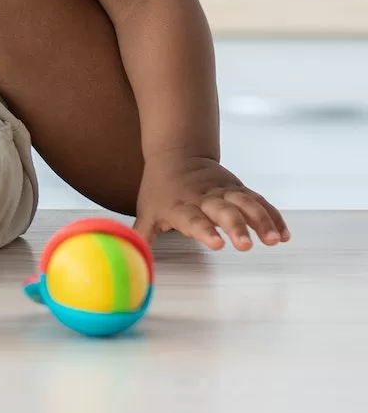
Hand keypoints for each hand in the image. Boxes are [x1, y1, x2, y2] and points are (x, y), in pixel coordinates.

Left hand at [134, 154, 289, 250]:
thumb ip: (141, 235)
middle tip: (246, 246)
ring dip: (261, 221)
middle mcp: (204, 197)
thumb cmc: (160, 190)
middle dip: (235, 227)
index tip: (217, 244)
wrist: (176, 154)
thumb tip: (129, 258)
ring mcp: (224, 191)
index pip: (192, 218)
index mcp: (180, 205)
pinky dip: (273, 216)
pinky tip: (284, 234)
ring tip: (275, 240)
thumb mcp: (147, 211)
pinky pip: (259, 202)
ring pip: (246, 203)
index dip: (204, 230)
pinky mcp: (239, 189)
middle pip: (222, 210)